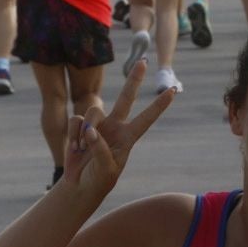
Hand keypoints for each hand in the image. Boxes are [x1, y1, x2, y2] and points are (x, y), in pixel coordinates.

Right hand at [61, 60, 177, 198]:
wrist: (79, 185)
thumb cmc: (98, 180)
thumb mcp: (106, 171)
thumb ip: (101, 151)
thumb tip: (92, 132)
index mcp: (128, 137)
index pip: (146, 118)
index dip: (159, 105)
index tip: (173, 91)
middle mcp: (115, 126)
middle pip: (126, 97)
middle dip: (133, 79)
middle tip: (143, 61)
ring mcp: (98, 125)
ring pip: (93, 111)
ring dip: (86, 129)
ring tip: (83, 148)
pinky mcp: (80, 126)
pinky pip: (77, 120)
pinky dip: (74, 134)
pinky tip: (75, 148)